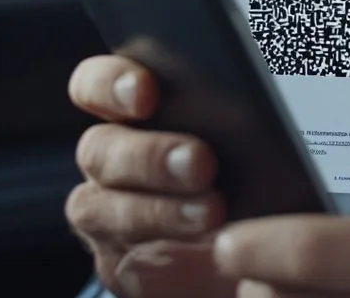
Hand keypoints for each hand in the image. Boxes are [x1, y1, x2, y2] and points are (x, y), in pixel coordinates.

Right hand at [66, 55, 235, 296]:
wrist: (255, 238)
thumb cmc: (254, 163)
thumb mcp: (243, 125)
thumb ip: (227, 101)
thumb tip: (246, 85)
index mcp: (125, 110)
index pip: (93, 85)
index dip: (109, 85)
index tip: (146, 93)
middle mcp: (108, 160)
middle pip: (99, 150)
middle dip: (149, 156)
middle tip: (202, 162)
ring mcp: (107, 214)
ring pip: (99, 210)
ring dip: (156, 211)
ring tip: (213, 212)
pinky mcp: (120, 264)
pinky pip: (126, 264)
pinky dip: (164, 258)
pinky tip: (207, 252)